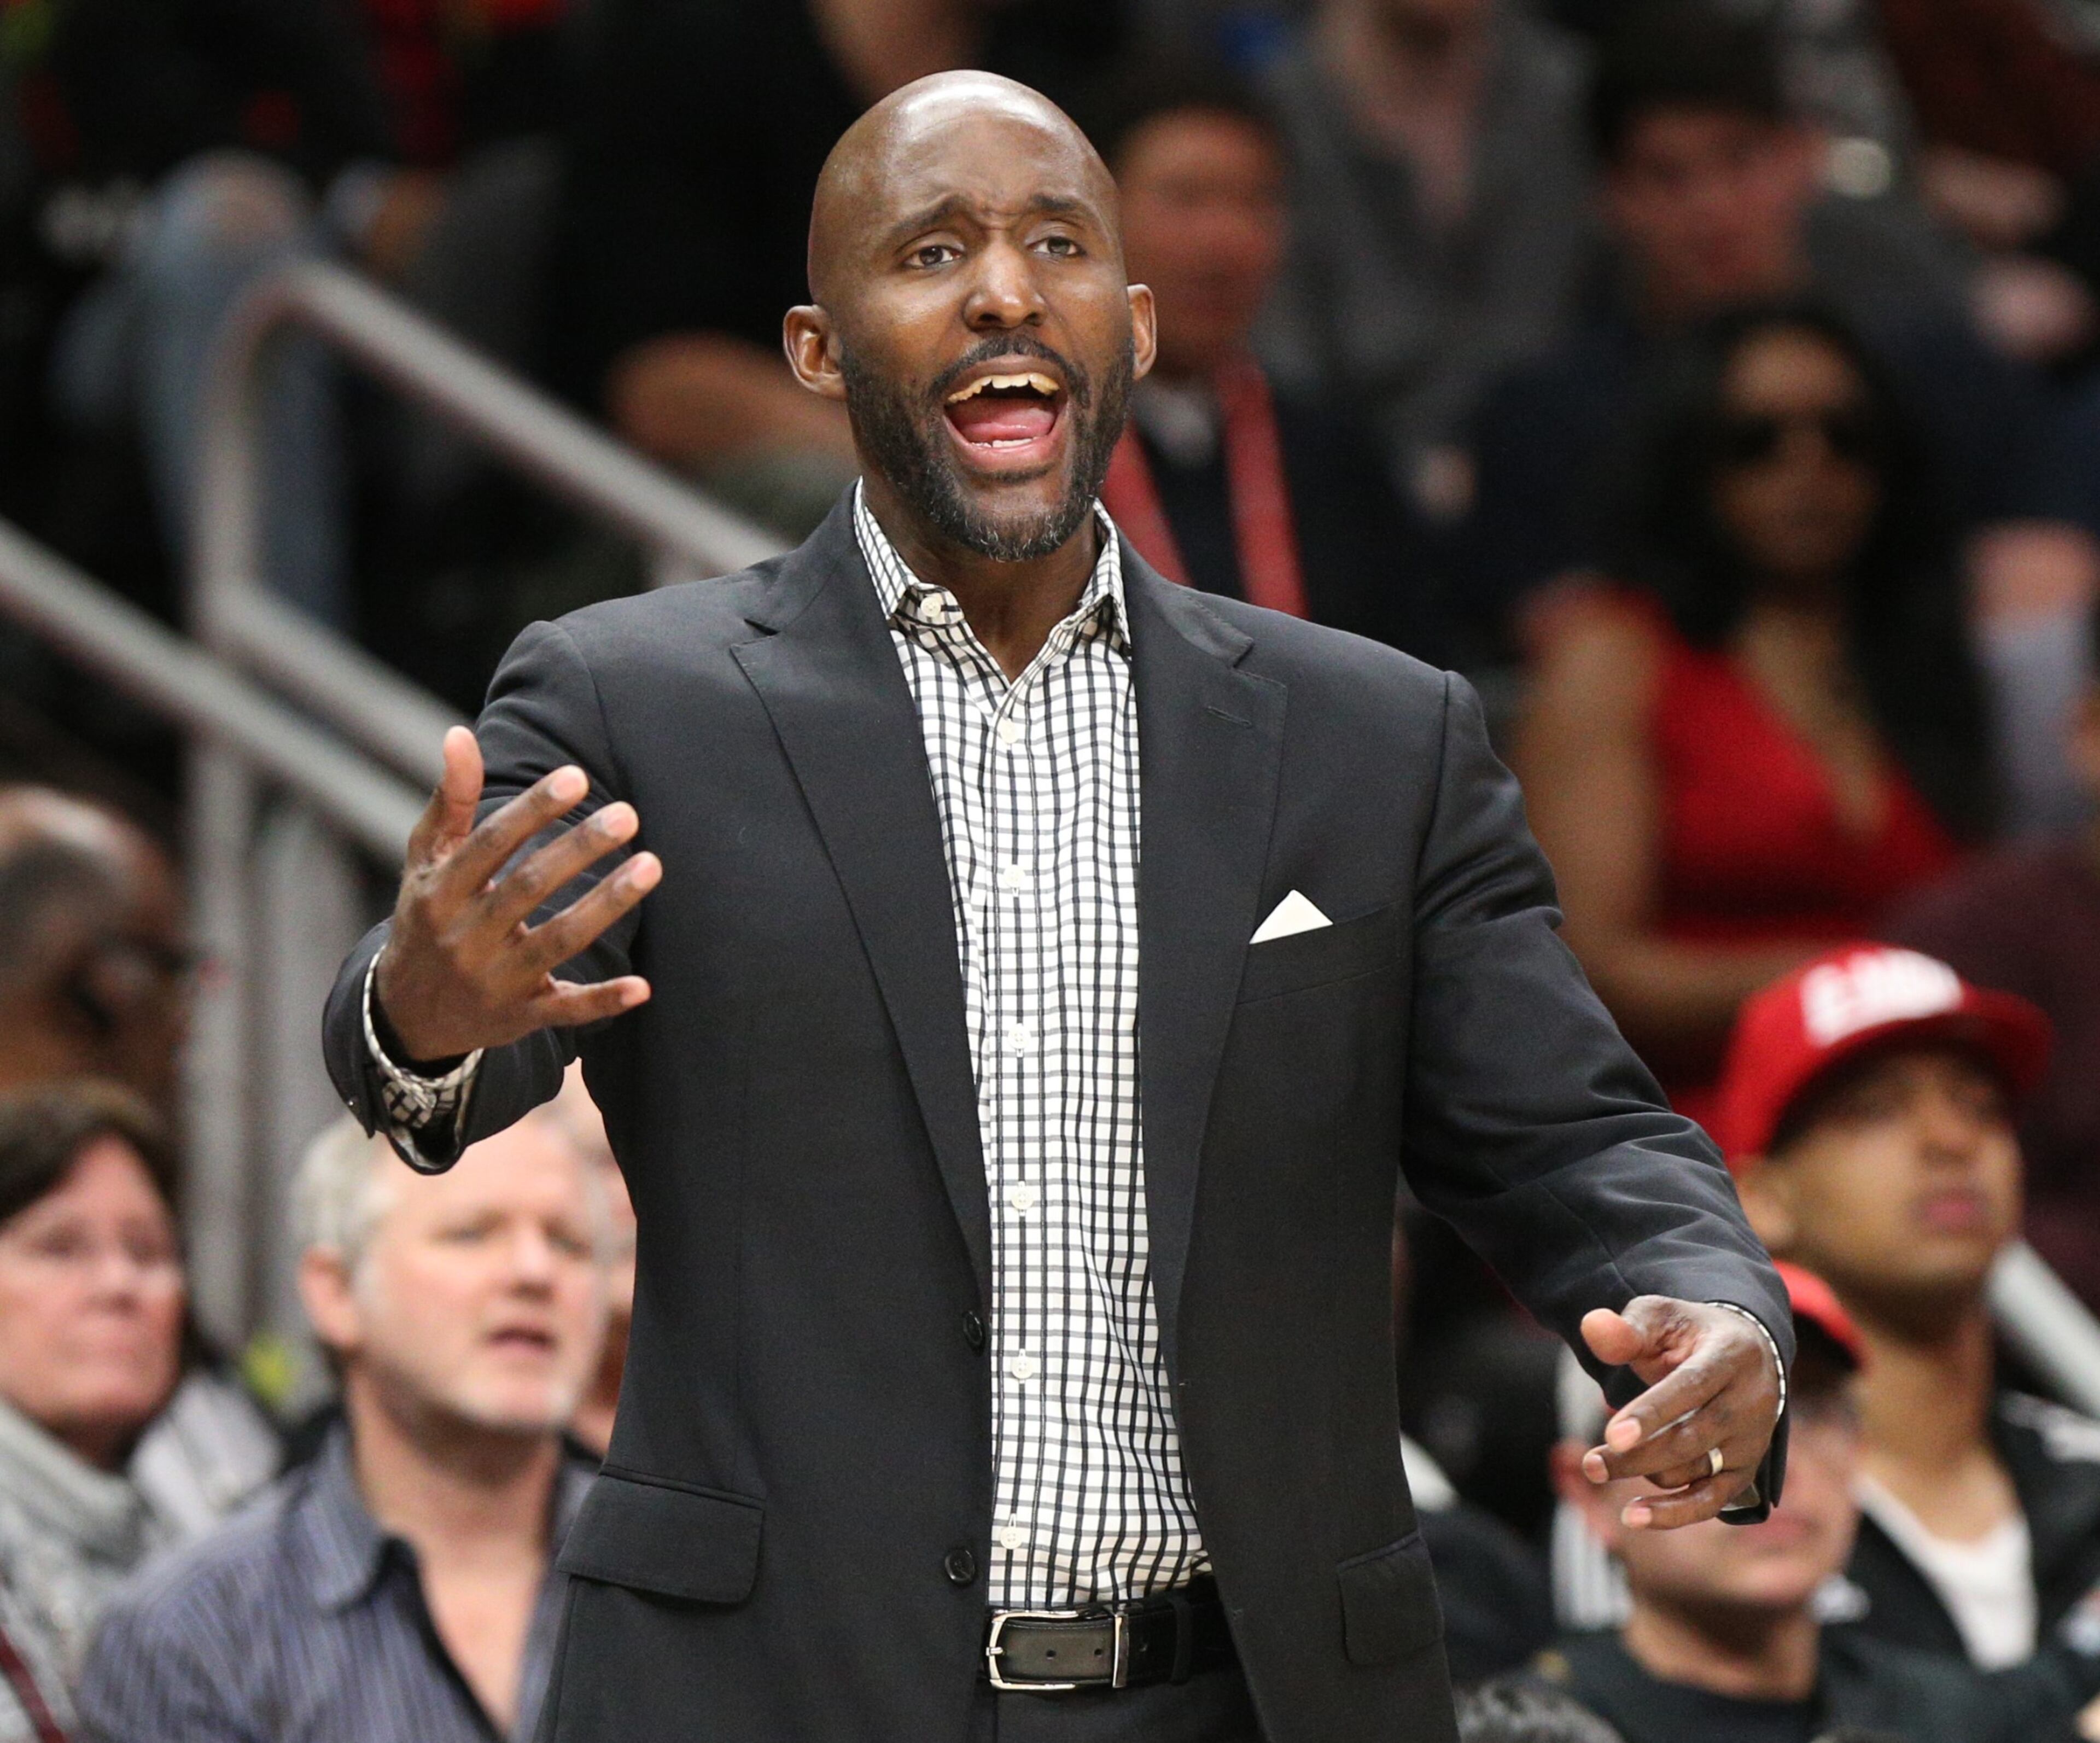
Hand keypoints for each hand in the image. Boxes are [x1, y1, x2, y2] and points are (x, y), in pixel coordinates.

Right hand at [375, 727, 659, 1060]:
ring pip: (557, 942)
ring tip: (652, 865)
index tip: (576, 777)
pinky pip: (567, 1011)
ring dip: (606, 905)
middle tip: (628, 814)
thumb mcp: (426, 862)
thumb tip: (460, 734)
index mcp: (440, 893)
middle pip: (529, 888)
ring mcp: (494, 981)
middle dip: (579, 849)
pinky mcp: (521, 1017)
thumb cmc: (427, 917)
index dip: (533, 810)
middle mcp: (465, 938)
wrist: (406, 1014)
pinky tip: (644, 986)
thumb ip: (450, 801)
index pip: (490, 845)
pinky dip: (604, 1001)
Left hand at [1579, 1297, 1780, 1529]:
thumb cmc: (1689, 1334)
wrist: (1745, 1353)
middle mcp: (1751, 1402)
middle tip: (1591, 1465)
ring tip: (1596, 1467)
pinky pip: (1711, 1500)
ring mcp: (1752, 1440)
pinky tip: (1633, 1516)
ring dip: (1643, 1474)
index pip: (1691, 1387)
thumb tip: (1591, 1327)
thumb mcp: (1660, 1317)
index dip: (1652, 1412)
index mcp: (1731, 1355)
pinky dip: (1674, 1512)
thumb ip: (1626, 1328)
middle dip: (1637, 1456)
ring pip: (1696, 1471)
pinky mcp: (1744, 1470)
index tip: (1612, 1435)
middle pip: (1691, 1438)